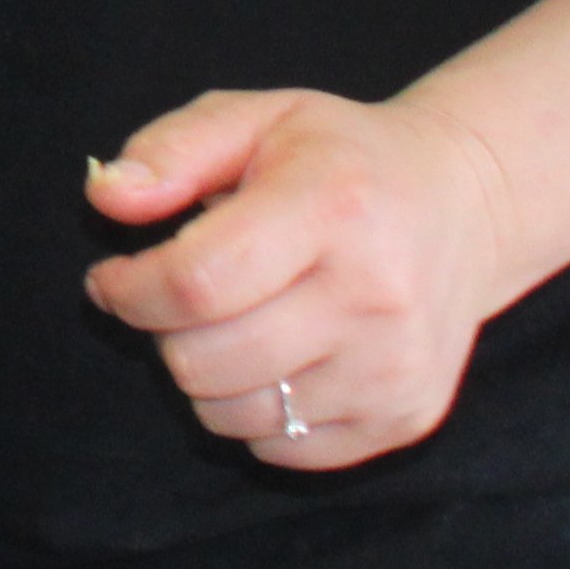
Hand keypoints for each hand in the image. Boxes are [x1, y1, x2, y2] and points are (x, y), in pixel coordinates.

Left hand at [85, 87, 528, 468]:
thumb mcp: (253, 118)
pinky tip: (273, 357)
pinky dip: (254, 412)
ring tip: (229, 322)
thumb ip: (169, 151)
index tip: (111, 278)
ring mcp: (396, 368)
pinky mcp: (406, 417)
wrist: (463, 205)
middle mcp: (375, 297)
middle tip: (177, 298)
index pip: (196, 284)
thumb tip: (106, 198)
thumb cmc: (339, 158)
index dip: (130, 290)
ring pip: (237, 414)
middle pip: (207, 360)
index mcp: (333, 209)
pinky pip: (284, 450)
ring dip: (204, 376)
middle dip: (162, 332)